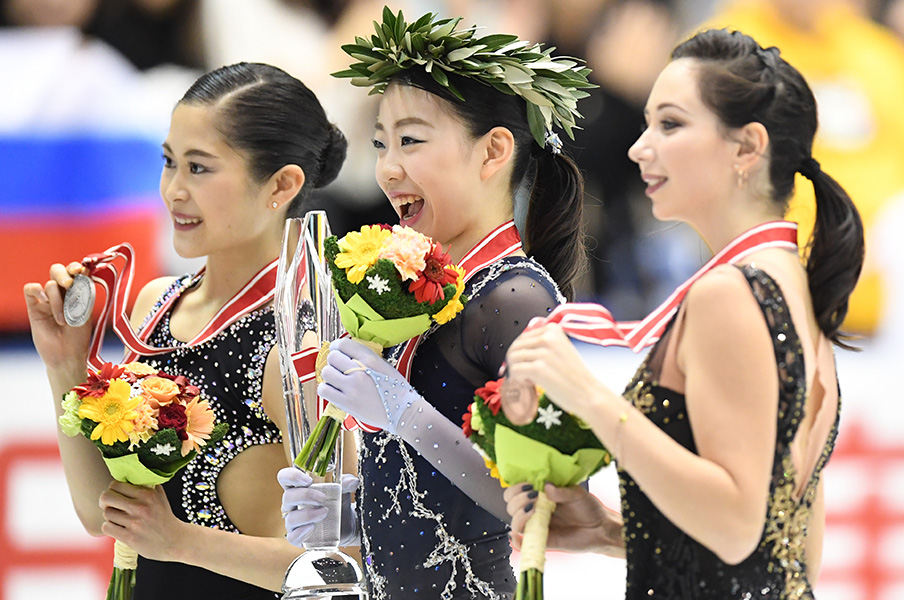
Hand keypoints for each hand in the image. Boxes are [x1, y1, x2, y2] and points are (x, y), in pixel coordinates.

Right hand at [23, 262, 91, 372]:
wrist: (66, 355)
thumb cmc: (79, 336)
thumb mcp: (86, 311)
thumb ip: (84, 292)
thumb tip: (85, 271)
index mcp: (77, 292)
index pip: (75, 271)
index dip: (77, 267)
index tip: (82, 270)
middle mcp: (62, 293)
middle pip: (58, 270)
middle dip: (65, 274)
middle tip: (69, 284)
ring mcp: (47, 299)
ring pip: (50, 283)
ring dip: (58, 300)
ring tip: (62, 319)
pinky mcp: (33, 306)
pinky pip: (30, 289)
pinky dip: (38, 291)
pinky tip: (44, 302)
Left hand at [99, 481, 187, 561]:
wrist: (174, 541)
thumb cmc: (164, 517)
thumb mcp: (160, 497)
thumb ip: (146, 485)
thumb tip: (129, 476)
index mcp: (147, 494)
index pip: (116, 485)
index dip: (112, 489)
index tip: (115, 494)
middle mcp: (140, 507)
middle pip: (106, 497)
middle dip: (104, 501)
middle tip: (108, 505)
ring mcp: (134, 523)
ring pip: (107, 513)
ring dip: (110, 516)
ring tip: (118, 519)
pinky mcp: (129, 538)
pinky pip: (107, 527)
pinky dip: (109, 527)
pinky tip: (118, 528)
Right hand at [278, 468, 359, 546]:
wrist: (346, 523)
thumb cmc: (337, 502)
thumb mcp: (342, 489)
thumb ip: (345, 482)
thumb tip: (352, 482)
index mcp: (298, 487)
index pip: (285, 477)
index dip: (292, 476)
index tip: (308, 480)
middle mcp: (292, 504)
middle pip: (288, 497)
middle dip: (306, 496)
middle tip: (323, 499)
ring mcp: (293, 521)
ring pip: (291, 518)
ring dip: (308, 515)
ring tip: (325, 513)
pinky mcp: (298, 537)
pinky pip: (292, 537)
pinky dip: (301, 533)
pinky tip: (312, 528)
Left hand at [317, 338, 423, 434]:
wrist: (403, 412)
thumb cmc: (396, 389)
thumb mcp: (384, 365)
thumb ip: (365, 357)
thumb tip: (346, 353)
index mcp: (370, 359)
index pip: (343, 343)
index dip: (337, 346)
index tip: (337, 351)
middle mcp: (359, 371)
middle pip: (332, 357)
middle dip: (334, 361)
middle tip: (340, 368)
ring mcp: (351, 387)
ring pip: (326, 372)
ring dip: (330, 375)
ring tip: (338, 380)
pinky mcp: (346, 403)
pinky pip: (324, 390)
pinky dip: (326, 389)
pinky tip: (335, 390)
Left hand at [503, 323, 601, 422]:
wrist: (589, 394)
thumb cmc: (574, 376)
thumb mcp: (559, 350)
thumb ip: (541, 345)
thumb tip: (513, 349)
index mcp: (553, 330)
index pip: (522, 337)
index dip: (521, 353)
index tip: (530, 364)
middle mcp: (548, 337)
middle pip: (514, 347)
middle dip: (516, 362)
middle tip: (527, 374)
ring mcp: (543, 353)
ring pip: (512, 359)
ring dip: (517, 372)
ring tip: (531, 379)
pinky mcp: (538, 369)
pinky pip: (514, 371)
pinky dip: (518, 379)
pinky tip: (531, 384)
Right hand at [504, 482, 623, 556]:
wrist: (601, 529)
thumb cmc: (589, 508)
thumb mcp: (577, 494)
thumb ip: (562, 491)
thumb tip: (546, 487)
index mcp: (540, 496)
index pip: (516, 491)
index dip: (517, 488)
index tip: (529, 486)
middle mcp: (535, 510)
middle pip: (511, 506)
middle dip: (519, 500)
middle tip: (534, 498)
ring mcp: (538, 526)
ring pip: (515, 523)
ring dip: (519, 516)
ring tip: (534, 511)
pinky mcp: (543, 541)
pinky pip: (524, 543)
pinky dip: (517, 541)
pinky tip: (519, 535)